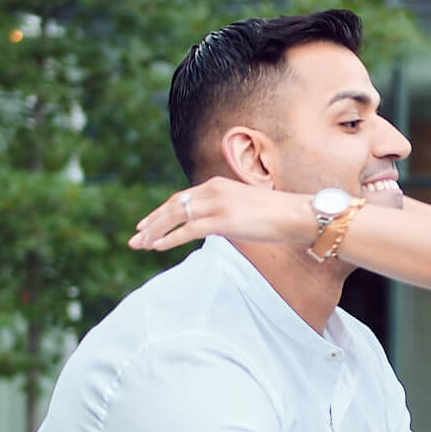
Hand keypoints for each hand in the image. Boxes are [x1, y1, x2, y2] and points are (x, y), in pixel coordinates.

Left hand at [129, 179, 311, 254]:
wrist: (295, 215)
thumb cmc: (275, 215)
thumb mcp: (243, 207)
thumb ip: (224, 212)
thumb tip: (214, 225)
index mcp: (216, 184)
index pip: (181, 197)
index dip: (161, 212)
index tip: (146, 224)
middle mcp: (213, 190)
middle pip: (173, 205)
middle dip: (151, 221)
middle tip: (135, 236)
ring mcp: (218, 204)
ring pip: (177, 216)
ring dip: (155, 231)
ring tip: (140, 244)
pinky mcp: (224, 221)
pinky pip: (190, 230)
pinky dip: (171, 238)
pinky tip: (157, 247)